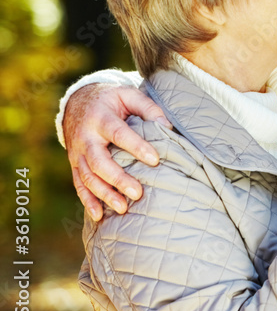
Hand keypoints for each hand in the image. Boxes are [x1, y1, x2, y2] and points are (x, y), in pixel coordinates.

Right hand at [65, 83, 170, 219]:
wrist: (77, 102)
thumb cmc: (111, 100)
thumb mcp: (128, 95)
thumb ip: (148, 108)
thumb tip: (167, 126)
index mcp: (101, 118)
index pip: (119, 134)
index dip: (137, 147)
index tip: (155, 160)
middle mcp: (86, 137)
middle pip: (99, 162)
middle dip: (118, 179)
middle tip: (138, 193)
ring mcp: (77, 153)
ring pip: (87, 177)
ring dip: (104, 194)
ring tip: (123, 208)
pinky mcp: (74, 164)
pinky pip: (79, 184)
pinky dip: (87, 201)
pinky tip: (99, 215)